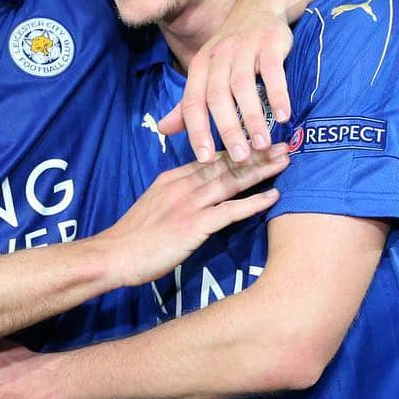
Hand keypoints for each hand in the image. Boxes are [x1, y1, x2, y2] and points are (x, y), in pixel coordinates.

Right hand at [100, 144, 287, 286]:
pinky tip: (273, 196)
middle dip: (257, 153)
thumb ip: (173, 196)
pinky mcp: (193, 225)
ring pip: (231, 181)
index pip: (212, 159)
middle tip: (284, 144)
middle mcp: (183, 185)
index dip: (239, 150)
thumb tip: (193, 195)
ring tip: (285, 160)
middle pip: (227, 165)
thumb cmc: (131, 238)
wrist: (113, 255)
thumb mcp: (152, 205)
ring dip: (261, 170)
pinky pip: (229, 211)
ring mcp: (188, 204)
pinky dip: (253, 203)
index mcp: (172, 178)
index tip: (261, 143)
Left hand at [159, 2, 291, 162]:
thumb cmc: (231, 52)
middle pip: (217, 97)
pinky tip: (283, 115)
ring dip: (253, 117)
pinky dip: (277, 94)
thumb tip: (163, 130)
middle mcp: (218, 58)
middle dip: (228, 129)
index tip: (205, 158)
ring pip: (243, 86)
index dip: (197, 131)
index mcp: (199, 68)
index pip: (193, 103)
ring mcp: (243, 49)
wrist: (258, 8)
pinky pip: (272, 71)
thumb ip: (188, 104)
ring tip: (262, 144)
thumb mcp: (206, 74)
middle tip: (240, 157)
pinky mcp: (268, 43)